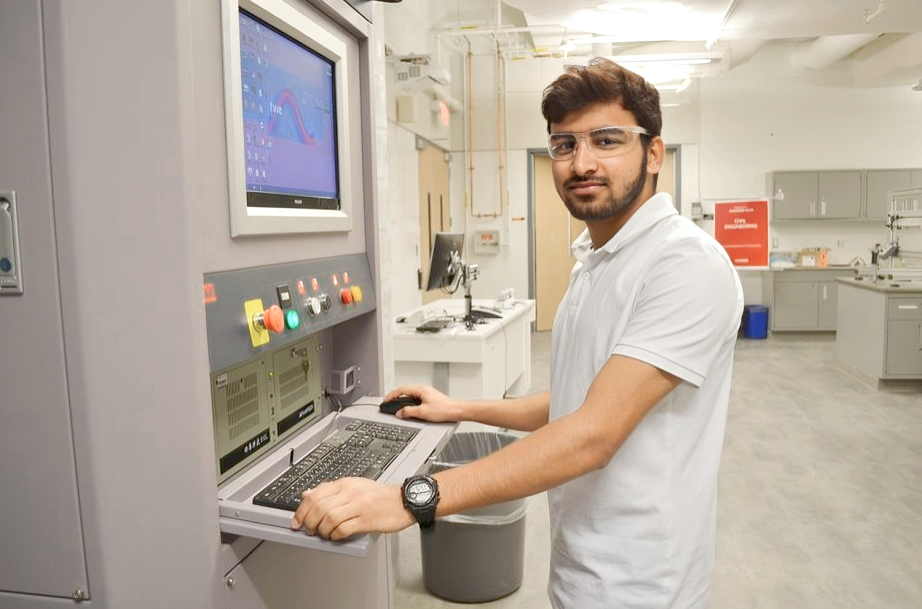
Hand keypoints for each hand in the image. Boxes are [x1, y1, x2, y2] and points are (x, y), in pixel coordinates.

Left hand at [290, 478, 413, 540]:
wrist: (403, 501)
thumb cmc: (379, 496)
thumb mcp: (353, 486)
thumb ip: (330, 490)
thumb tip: (308, 494)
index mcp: (345, 484)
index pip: (315, 495)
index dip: (301, 510)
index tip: (297, 521)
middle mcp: (350, 493)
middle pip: (320, 507)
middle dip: (309, 521)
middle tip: (308, 530)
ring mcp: (359, 506)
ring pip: (329, 518)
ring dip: (322, 530)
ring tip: (323, 534)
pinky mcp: (366, 520)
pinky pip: (344, 529)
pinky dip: (335, 535)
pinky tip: (335, 536)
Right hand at [383, 385, 461, 422]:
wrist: (456, 411)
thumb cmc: (443, 410)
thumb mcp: (422, 412)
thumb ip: (408, 412)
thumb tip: (399, 413)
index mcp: (421, 389)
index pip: (402, 389)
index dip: (392, 395)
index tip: (386, 400)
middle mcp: (423, 389)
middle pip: (405, 390)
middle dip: (395, 396)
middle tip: (388, 402)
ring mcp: (427, 393)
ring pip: (410, 394)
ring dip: (402, 399)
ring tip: (396, 405)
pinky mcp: (430, 398)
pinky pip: (415, 398)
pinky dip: (409, 402)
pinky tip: (408, 408)